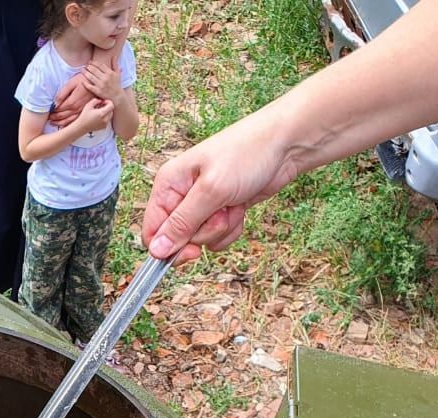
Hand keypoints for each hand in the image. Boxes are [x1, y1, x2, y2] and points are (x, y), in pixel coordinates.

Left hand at [51, 73, 91, 127]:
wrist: (96, 81)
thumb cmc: (83, 80)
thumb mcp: (71, 83)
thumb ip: (62, 94)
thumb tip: (55, 103)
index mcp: (72, 102)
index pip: (59, 110)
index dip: (52, 112)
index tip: (48, 113)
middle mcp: (76, 109)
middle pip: (62, 117)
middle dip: (54, 118)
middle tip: (49, 119)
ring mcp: (81, 111)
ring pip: (68, 121)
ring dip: (60, 123)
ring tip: (53, 123)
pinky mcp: (85, 112)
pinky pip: (75, 120)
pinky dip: (68, 124)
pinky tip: (64, 124)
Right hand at [75, 98, 114, 133]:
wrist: (82, 127)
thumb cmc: (84, 115)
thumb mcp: (88, 105)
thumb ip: (96, 100)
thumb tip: (101, 100)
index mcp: (102, 113)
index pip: (111, 105)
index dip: (108, 102)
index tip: (103, 102)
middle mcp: (105, 119)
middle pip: (111, 110)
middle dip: (107, 107)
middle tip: (101, 106)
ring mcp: (105, 124)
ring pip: (110, 115)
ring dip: (107, 112)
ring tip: (99, 111)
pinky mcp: (104, 127)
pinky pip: (108, 120)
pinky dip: (105, 117)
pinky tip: (99, 116)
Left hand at [83, 56, 122, 102]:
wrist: (117, 97)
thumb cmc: (117, 85)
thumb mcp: (118, 74)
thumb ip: (115, 64)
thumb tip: (114, 56)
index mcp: (110, 73)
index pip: (100, 65)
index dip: (94, 62)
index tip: (90, 61)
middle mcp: (105, 78)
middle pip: (94, 70)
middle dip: (88, 67)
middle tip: (85, 65)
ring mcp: (101, 85)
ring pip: (91, 77)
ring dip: (85, 72)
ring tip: (82, 70)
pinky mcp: (98, 92)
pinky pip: (89, 86)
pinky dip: (85, 83)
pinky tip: (81, 80)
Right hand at [142, 116, 300, 264]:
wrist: (284, 146)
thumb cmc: (245, 154)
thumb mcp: (211, 190)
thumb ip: (182, 223)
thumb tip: (156, 250)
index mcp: (168, 184)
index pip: (152, 230)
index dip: (168, 247)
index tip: (191, 252)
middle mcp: (181, 195)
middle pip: (178, 239)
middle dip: (203, 232)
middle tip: (219, 212)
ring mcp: (203, 205)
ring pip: (201, 240)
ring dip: (220, 229)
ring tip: (232, 203)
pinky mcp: (221, 211)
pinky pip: (218, 236)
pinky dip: (232, 227)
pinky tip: (240, 207)